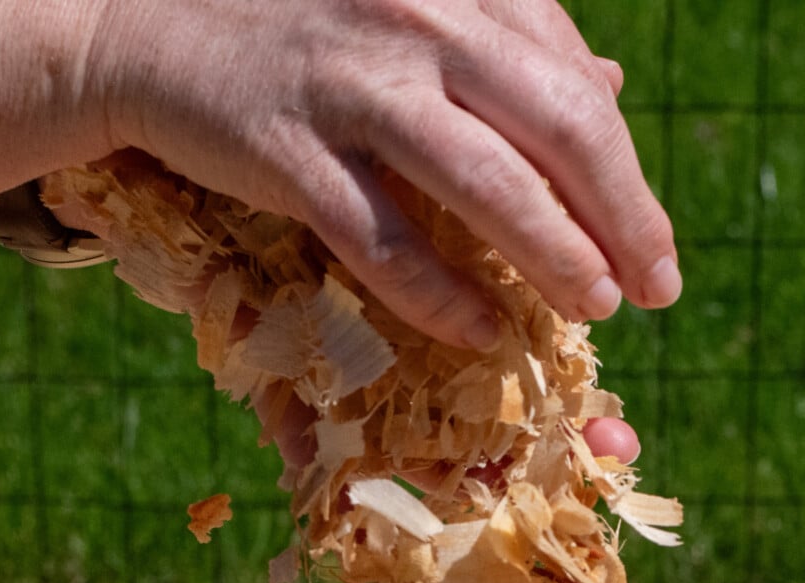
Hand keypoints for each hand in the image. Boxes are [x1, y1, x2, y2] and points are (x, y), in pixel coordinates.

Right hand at [86, 0, 678, 346]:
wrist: (147, 20)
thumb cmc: (296, 20)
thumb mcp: (409, 7)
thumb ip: (504, 42)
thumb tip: (608, 88)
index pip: (573, 82)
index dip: (625, 171)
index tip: (651, 241)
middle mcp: (419, 18)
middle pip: (558, 128)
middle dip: (622, 218)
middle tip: (657, 289)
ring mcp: (354, 85)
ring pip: (486, 185)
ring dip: (555, 256)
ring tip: (598, 309)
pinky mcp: (291, 152)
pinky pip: (385, 240)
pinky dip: (441, 293)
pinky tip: (485, 330)